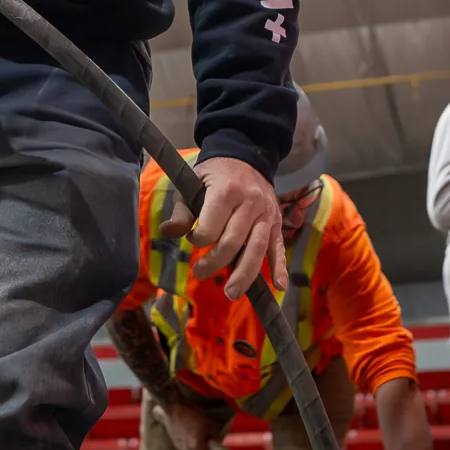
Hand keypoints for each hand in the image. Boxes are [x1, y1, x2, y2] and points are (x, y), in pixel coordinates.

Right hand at [152, 397, 224, 449]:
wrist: (173, 407)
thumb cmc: (192, 414)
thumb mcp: (209, 423)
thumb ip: (215, 435)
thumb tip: (216, 441)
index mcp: (197, 446)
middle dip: (204, 447)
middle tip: (206, 436)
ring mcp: (180, 447)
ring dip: (195, 444)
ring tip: (195, 431)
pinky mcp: (174, 443)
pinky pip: (185, 445)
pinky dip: (188, 441)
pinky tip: (187, 430)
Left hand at [161, 156, 286, 299]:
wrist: (246, 156)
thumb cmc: (213, 174)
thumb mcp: (192, 183)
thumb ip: (182, 210)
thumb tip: (169, 232)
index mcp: (227, 191)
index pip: (212, 227)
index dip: (199, 238)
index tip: (192, 238)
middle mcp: (250, 203)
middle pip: (234, 241)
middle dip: (215, 262)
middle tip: (200, 273)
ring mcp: (267, 213)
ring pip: (257, 247)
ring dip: (245, 274)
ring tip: (232, 293)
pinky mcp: (277, 222)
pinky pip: (279, 246)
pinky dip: (280, 267)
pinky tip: (278, 286)